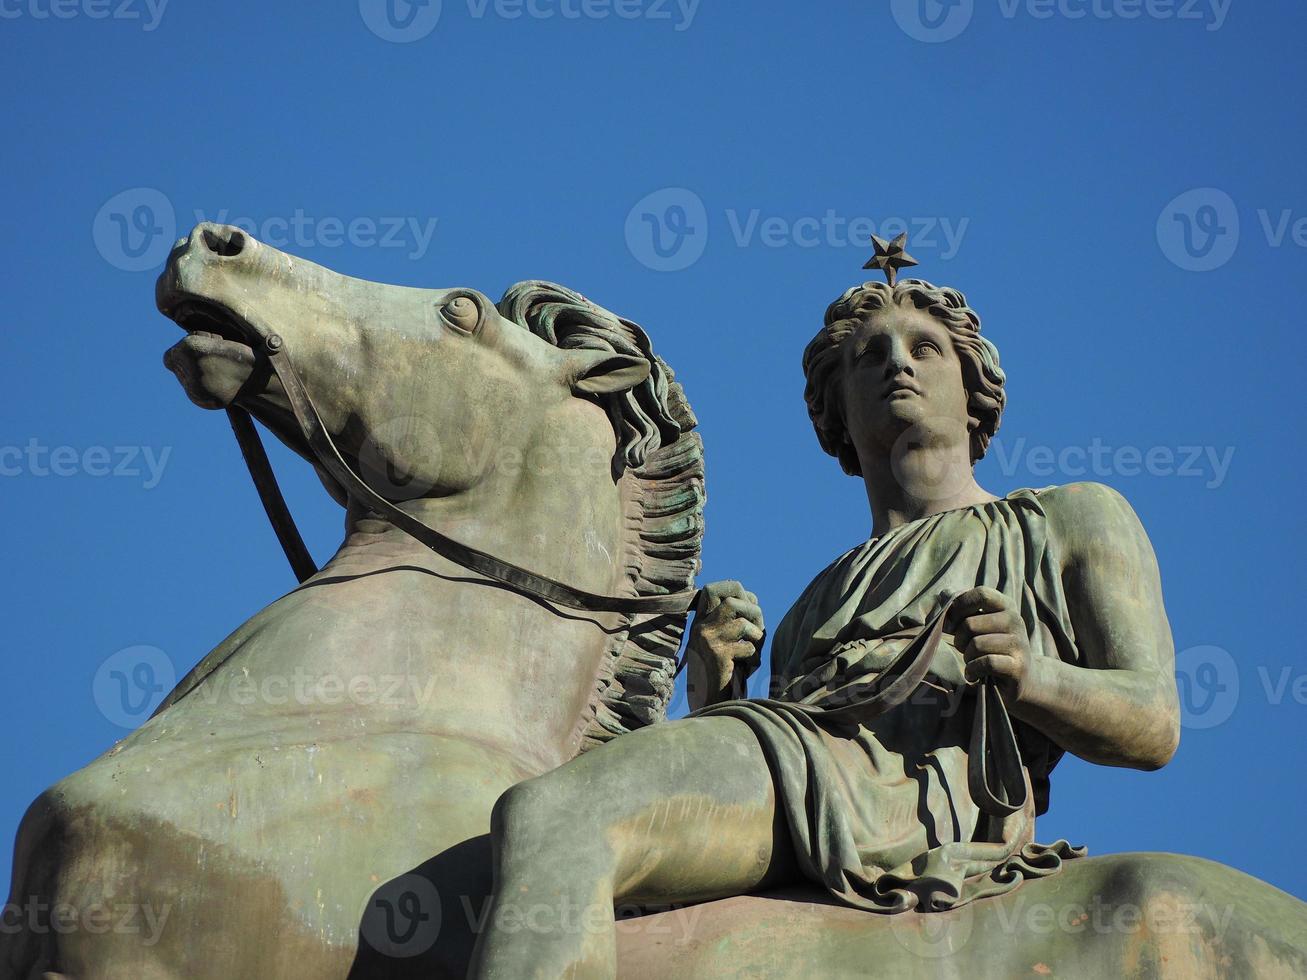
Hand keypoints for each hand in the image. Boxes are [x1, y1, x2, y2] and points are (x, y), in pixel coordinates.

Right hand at [686, 581, 763, 710]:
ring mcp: (707, 639)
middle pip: (733, 600)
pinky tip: (745, 670)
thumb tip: (751, 598)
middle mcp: (700, 627)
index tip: (750, 609)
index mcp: (701, 621)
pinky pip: (748, 647)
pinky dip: (754, 659)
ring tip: (752, 655)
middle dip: (754, 613)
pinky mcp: (717, 654)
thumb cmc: (724, 675)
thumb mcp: (726, 643)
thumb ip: (734, 622)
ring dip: (757, 638)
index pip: (713, 588)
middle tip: (758, 633)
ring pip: (744, 624)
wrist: (708, 706)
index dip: (738, 592)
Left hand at [946, 587, 1030, 702]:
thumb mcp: (980, 623)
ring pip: (976, 645)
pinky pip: (986, 663)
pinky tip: (973, 675)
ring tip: (972, 661)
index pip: (981, 594)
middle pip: (970, 624)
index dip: (959, 607)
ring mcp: (1019, 643)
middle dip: (959, 639)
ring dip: (967, 657)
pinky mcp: (1018, 666)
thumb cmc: (992, 646)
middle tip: (964, 648)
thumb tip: (942, 595)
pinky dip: (973, 670)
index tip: (951, 624)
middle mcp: (1015, 620)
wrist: (1024, 677)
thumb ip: (962, 608)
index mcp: (1006, 605)